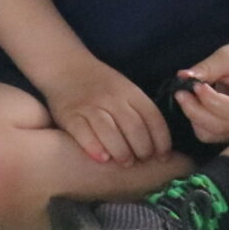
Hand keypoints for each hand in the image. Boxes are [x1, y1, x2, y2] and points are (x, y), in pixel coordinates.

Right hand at [40, 58, 170, 164]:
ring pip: (110, 131)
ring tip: (125, 162)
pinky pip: (83, 133)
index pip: (152, 117)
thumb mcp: (125, 89)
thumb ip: (139, 110)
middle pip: (133, 126)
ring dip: (121, 151)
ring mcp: (90, 106)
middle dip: (142, 149)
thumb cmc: (101, 84)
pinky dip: (95, 147)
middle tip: (142, 161)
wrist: (65, 67)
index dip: (161, 139)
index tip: (163, 156)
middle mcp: (111, 97)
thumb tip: (159, 142)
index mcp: (130, 91)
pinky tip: (103, 159)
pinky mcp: (70, 115)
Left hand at [172, 40, 228, 147]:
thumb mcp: (227, 56)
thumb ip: (207, 68)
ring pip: (211, 134)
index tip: (194, 85)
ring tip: (186, 97)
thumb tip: (182, 77)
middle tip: (180, 92)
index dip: (209, 100)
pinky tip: (194, 105)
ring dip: (194, 117)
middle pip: (220, 126)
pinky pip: (209, 135)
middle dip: (195, 110)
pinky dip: (196, 122)